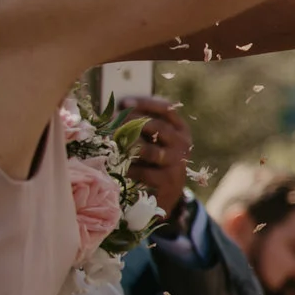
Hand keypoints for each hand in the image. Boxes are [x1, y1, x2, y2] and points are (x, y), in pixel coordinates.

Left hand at [122, 94, 192, 216]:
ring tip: (112, 143)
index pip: (167, 109)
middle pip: (157, 127)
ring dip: (127, 146)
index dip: (145, 103)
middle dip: (131, 122)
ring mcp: (177, 162)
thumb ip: (143, 125)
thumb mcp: (155, 140)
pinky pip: (143, 172)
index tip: (124, 102)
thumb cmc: (155, 159)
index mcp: (181, 129)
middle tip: (111, 121)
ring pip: (149, 150)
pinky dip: (128, 168)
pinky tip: (118, 166)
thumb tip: (117, 110)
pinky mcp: (168, 181)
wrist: (167, 192)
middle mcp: (183, 143)